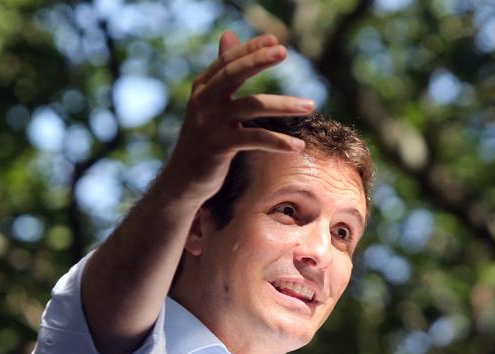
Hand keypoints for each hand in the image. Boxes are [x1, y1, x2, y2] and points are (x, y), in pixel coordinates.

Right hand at [162, 31, 312, 203]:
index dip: (250, 49)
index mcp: (203, 88)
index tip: (275, 40)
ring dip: (284, 105)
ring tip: (311, 105)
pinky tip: (298, 146)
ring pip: (251, 106)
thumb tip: (229, 33)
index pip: (228, 62)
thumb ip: (223, 72)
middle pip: (233, 75)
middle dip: (258, 61)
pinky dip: (278, 142)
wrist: (183, 179)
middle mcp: (203, 102)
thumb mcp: (210, 102)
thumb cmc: (203, 139)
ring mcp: (210, 124)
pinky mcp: (218, 147)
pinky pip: (254, 139)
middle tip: (284, 51)